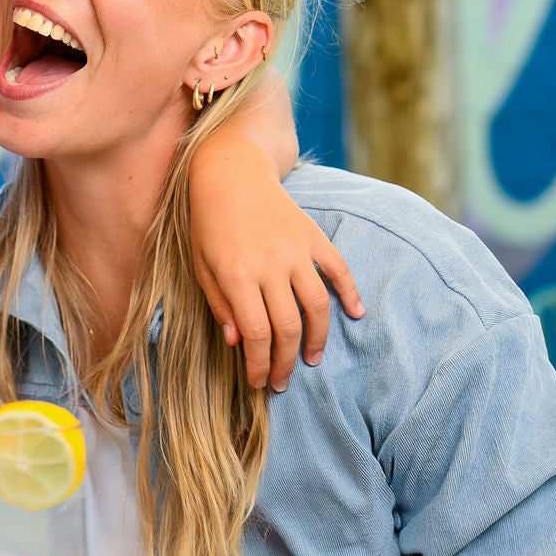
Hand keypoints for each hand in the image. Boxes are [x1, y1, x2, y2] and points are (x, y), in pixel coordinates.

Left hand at [188, 149, 363, 391]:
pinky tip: (355, 314)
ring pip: (317, 307)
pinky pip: (338, 269)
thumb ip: (219, 305)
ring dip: (316, 339)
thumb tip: (236, 343)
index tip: (259, 382)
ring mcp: (296, 251)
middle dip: (286, 362)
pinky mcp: (313, 237)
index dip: (259, 364)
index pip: (256, 334)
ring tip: (311, 359)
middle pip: (288, 327)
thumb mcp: (200, 265)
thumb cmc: (208, 223)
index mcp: (237, 276)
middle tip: (283, 381)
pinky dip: (350, 293)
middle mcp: (270, 266)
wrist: (231, 173)